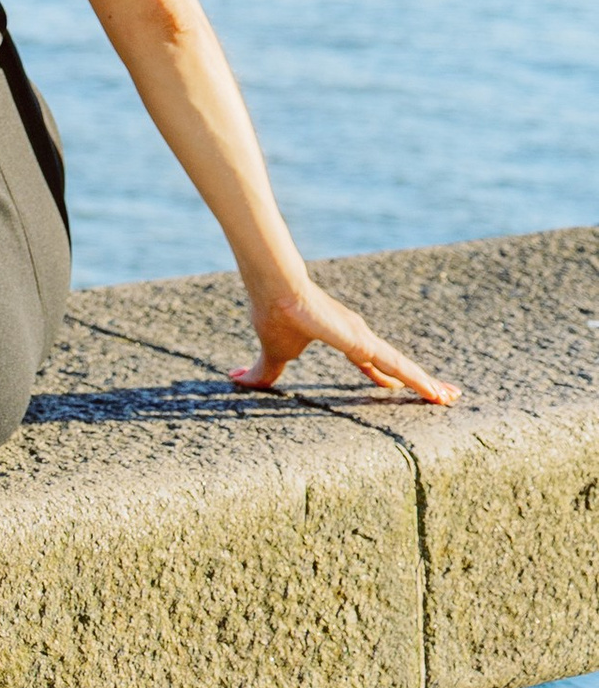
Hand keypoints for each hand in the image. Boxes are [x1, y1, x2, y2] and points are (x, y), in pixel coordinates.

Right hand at [232, 279, 455, 402]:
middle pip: (397, 364)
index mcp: (342, 338)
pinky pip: (400, 367)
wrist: (275, 288)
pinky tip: (437, 394)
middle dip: (419, 381)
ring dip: (428, 383)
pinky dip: (420, 381)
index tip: (392, 387)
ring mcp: (366, 338)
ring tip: (450, 398)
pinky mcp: (365, 342)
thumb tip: (237, 382)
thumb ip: (263, 372)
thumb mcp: (273, 353)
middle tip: (443, 395)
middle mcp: (360, 336)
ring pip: (405, 367)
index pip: (370, 361)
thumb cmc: (273, 314)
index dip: (382, 375)